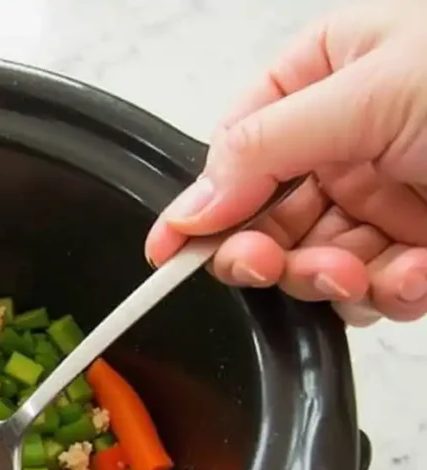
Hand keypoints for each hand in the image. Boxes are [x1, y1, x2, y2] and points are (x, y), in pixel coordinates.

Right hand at [145, 0, 426, 325]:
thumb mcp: (370, 90)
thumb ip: (263, 148)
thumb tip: (188, 204)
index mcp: (329, 75)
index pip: (236, 148)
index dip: (201, 203)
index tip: (168, 252)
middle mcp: (351, 138)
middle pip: (266, 215)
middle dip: (267, 249)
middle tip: (266, 266)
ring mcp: (386, 196)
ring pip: (312, 261)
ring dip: (329, 278)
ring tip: (362, 273)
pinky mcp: (422, 249)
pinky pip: (374, 288)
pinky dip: (390, 293)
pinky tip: (418, 276)